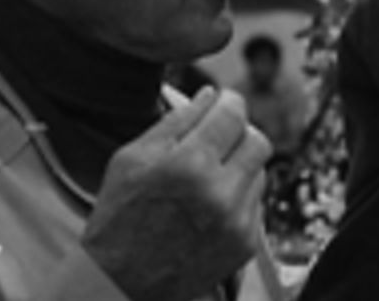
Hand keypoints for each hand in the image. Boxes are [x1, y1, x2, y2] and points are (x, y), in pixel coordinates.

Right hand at [83, 86, 271, 300]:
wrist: (119, 282)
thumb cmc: (118, 216)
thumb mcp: (132, 157)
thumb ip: (176, 120)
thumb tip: (211, 95)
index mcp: (188, 164)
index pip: (234, 114)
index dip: (230, 102)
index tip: (223, 102)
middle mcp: (219, 193)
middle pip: (258, 140)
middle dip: (239, 133)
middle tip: (217, 137)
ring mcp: (236, 222)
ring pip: (260, 171)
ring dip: (239, 165)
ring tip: (207, 176)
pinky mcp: (245, 245)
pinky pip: (256, 203)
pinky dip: (238, 196)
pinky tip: (209, 204)